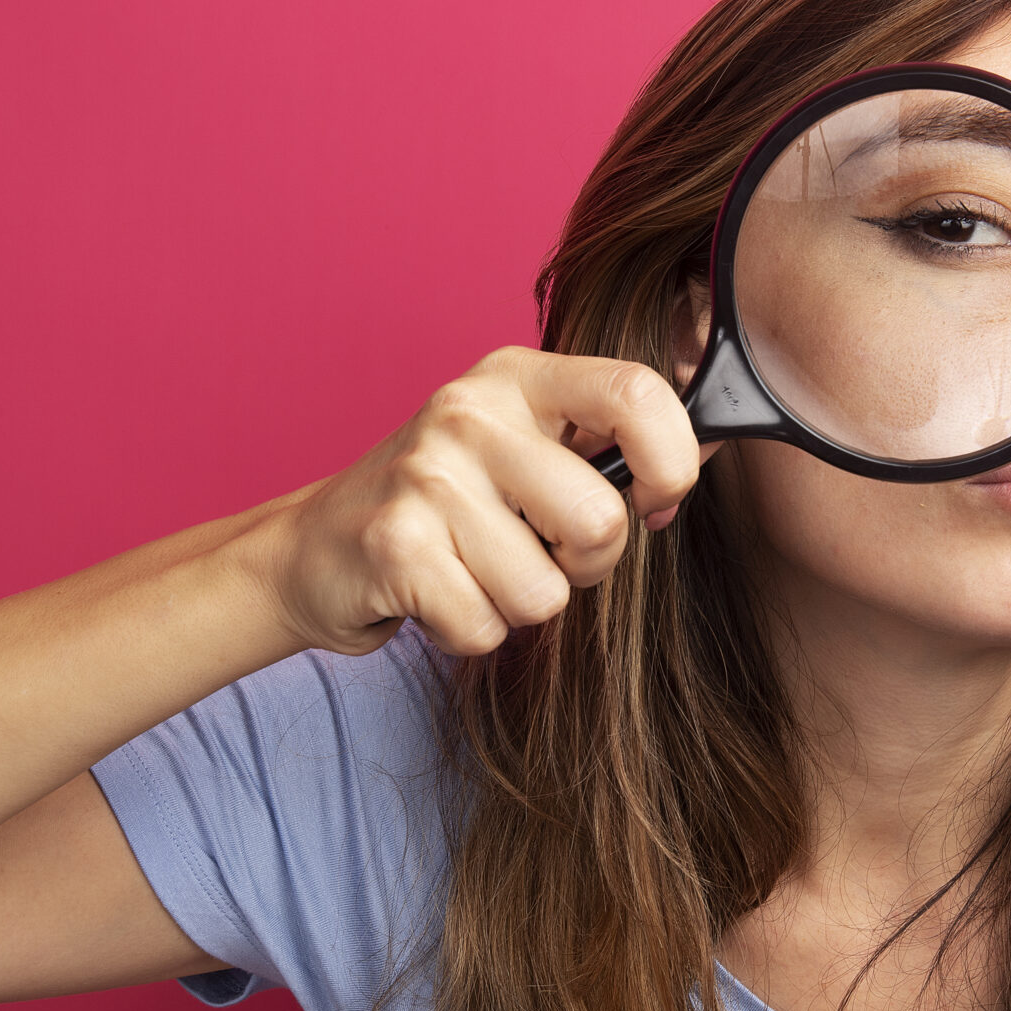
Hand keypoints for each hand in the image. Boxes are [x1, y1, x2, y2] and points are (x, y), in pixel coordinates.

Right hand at [254, 347, 703, 655]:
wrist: (317, 548)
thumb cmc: (447, 506)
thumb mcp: (522, 449)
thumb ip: (603, 450)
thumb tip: (692, 473)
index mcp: (518, 378)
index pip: (636, 392)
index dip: (671, 460)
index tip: (654, 499)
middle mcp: (470, 412)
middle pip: (599, 521)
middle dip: (586, 567)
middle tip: (539, 554)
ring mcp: (426, 476)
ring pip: (545, 594)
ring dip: (520, 606)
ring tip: (475, 572)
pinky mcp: (393, 545)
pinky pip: (487, 627)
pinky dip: (471, 633)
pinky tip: (437, 596)